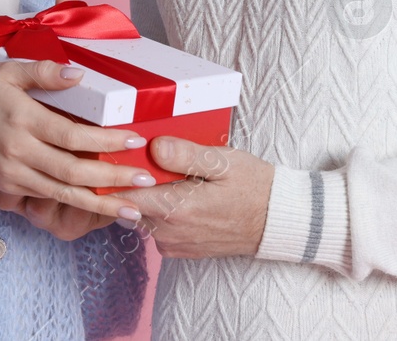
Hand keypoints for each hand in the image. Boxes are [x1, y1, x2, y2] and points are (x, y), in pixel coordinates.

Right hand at [0, 0, 140, 240]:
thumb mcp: (7, 70)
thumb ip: (43, 71)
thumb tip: (79, 74)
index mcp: (21, 118)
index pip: (71, 134)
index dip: (105, 140)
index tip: (136, 139)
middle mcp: (18, 151)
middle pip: (72, 171)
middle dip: (112, 178)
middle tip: (147, 180)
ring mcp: (14, 174)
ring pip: (63, 194)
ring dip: (101, 203)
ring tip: (134, 209)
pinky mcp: (12, 187)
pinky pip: (50, 198)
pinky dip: (78, 205)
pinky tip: (102, 207)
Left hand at [119, 137, 273, 258]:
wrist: (275, 220)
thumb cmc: (252, 186)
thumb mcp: (223, 161)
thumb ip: (185, 155)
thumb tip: (154, 146)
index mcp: (175, 209)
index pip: (123, 194)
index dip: (121, 172)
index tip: (128, 155)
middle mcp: (168, 233)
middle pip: (130, 203)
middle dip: (135, 181)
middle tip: (155, 159)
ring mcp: (172, 244)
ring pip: (142, 214)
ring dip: (149, 195)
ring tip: (172, 176)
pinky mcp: (178, 249)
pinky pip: (156, 227)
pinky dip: (160, 210)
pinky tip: (181, 194)